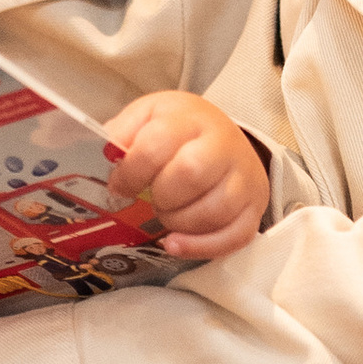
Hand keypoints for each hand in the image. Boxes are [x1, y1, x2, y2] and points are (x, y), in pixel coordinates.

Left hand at [102, 90, 268, 260]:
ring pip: (213, 210)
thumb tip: (107, 155)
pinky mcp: (255, 208)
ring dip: (178, 222)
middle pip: (191, 173)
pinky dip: (199, 247)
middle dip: (161, 195)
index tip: (121, 184)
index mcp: (191, 118)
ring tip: (167, 214)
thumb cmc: (180, 133)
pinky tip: (175, 243)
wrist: (226, 139)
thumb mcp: (149, 116)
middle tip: (153, 198)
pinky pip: (234, 237)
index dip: (132, 171)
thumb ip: (123, 132)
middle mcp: (224, 144)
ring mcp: (244, 178)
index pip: (158, 141)